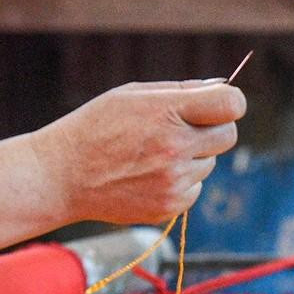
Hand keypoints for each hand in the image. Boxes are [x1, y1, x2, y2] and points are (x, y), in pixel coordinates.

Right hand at [33, 81, 244, 226]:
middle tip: (184, 129)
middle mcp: (175, 147)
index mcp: (168, 112)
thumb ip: (181, 90)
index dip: (229, 104)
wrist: (61, 176)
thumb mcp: (132, 95)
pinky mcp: (169, 206)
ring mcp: (173, 181)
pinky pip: (194, 189)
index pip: (231, 105)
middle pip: (228, 136)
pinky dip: (180, 182)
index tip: (218, 106)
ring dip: (191, 157)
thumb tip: (221, 87)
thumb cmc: (96, 127)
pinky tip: (147, 175)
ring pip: (209, 164)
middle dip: (213, 130)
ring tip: (151, 155)